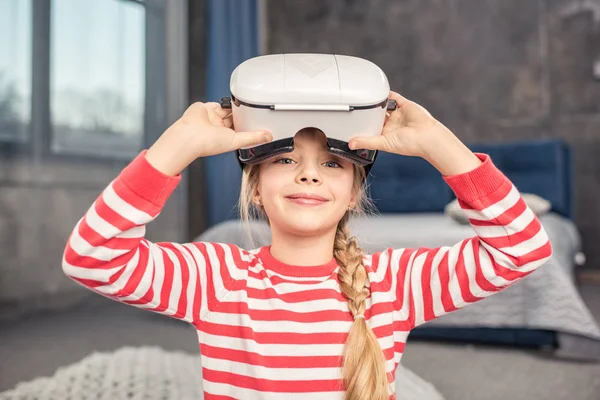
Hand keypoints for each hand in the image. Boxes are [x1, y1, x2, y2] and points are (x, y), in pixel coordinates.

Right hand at [146, 102, 271, 175]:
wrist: (190, 135)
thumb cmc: (208, 143)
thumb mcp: (236, 141)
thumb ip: (253, 137)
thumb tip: (269, 137)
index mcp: (227, 138)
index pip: (242, 131)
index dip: (251, 126)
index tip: (262, 123)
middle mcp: (220, 129)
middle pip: (236, 119)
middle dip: (244, 115)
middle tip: (258, 110)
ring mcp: (214, 118)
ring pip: (229, 110)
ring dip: (237, 107)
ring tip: (248, 103)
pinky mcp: (207, 108)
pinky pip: (220, 103)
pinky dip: (227, 102)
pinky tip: (235, 99)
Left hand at [348, 91, 449, 157]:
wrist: (427, 136)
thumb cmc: (410, 144)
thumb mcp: (384, 144)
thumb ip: (367, 142)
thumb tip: (351, 144)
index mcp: (386, 134)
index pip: (371, 128)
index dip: (363, 125)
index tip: (352, 122)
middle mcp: (392, 124)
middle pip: (377, 116)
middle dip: (368, 113)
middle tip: (355, 107)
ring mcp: (398, 114)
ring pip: (385, 106)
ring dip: (377, 103)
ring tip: (365, 97)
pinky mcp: (405, 106)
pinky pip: (395, 97)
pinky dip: (388, 94)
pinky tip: (379, 90)